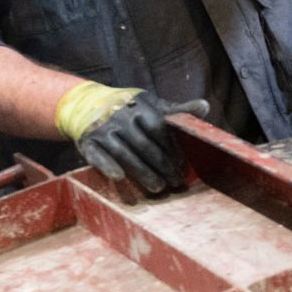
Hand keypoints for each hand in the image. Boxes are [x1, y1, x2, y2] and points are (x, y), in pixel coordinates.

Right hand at [53, 82, 208, 194]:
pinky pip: (97, 155)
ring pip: (125, 153)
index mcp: (139, 106)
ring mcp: (102, 129)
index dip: (171, 149)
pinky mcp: (88, 142)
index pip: (159, 129)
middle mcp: (120, 116)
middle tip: (175, 182)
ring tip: (158, 187)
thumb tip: (205, 106)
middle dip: (161, 165)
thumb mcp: (152, 105)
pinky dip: (107, 166)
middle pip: (144, 144)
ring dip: (141, 172)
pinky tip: (120, 177)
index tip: (183, 166)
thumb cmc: (129, 110)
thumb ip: (177, 111)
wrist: (86, 103)